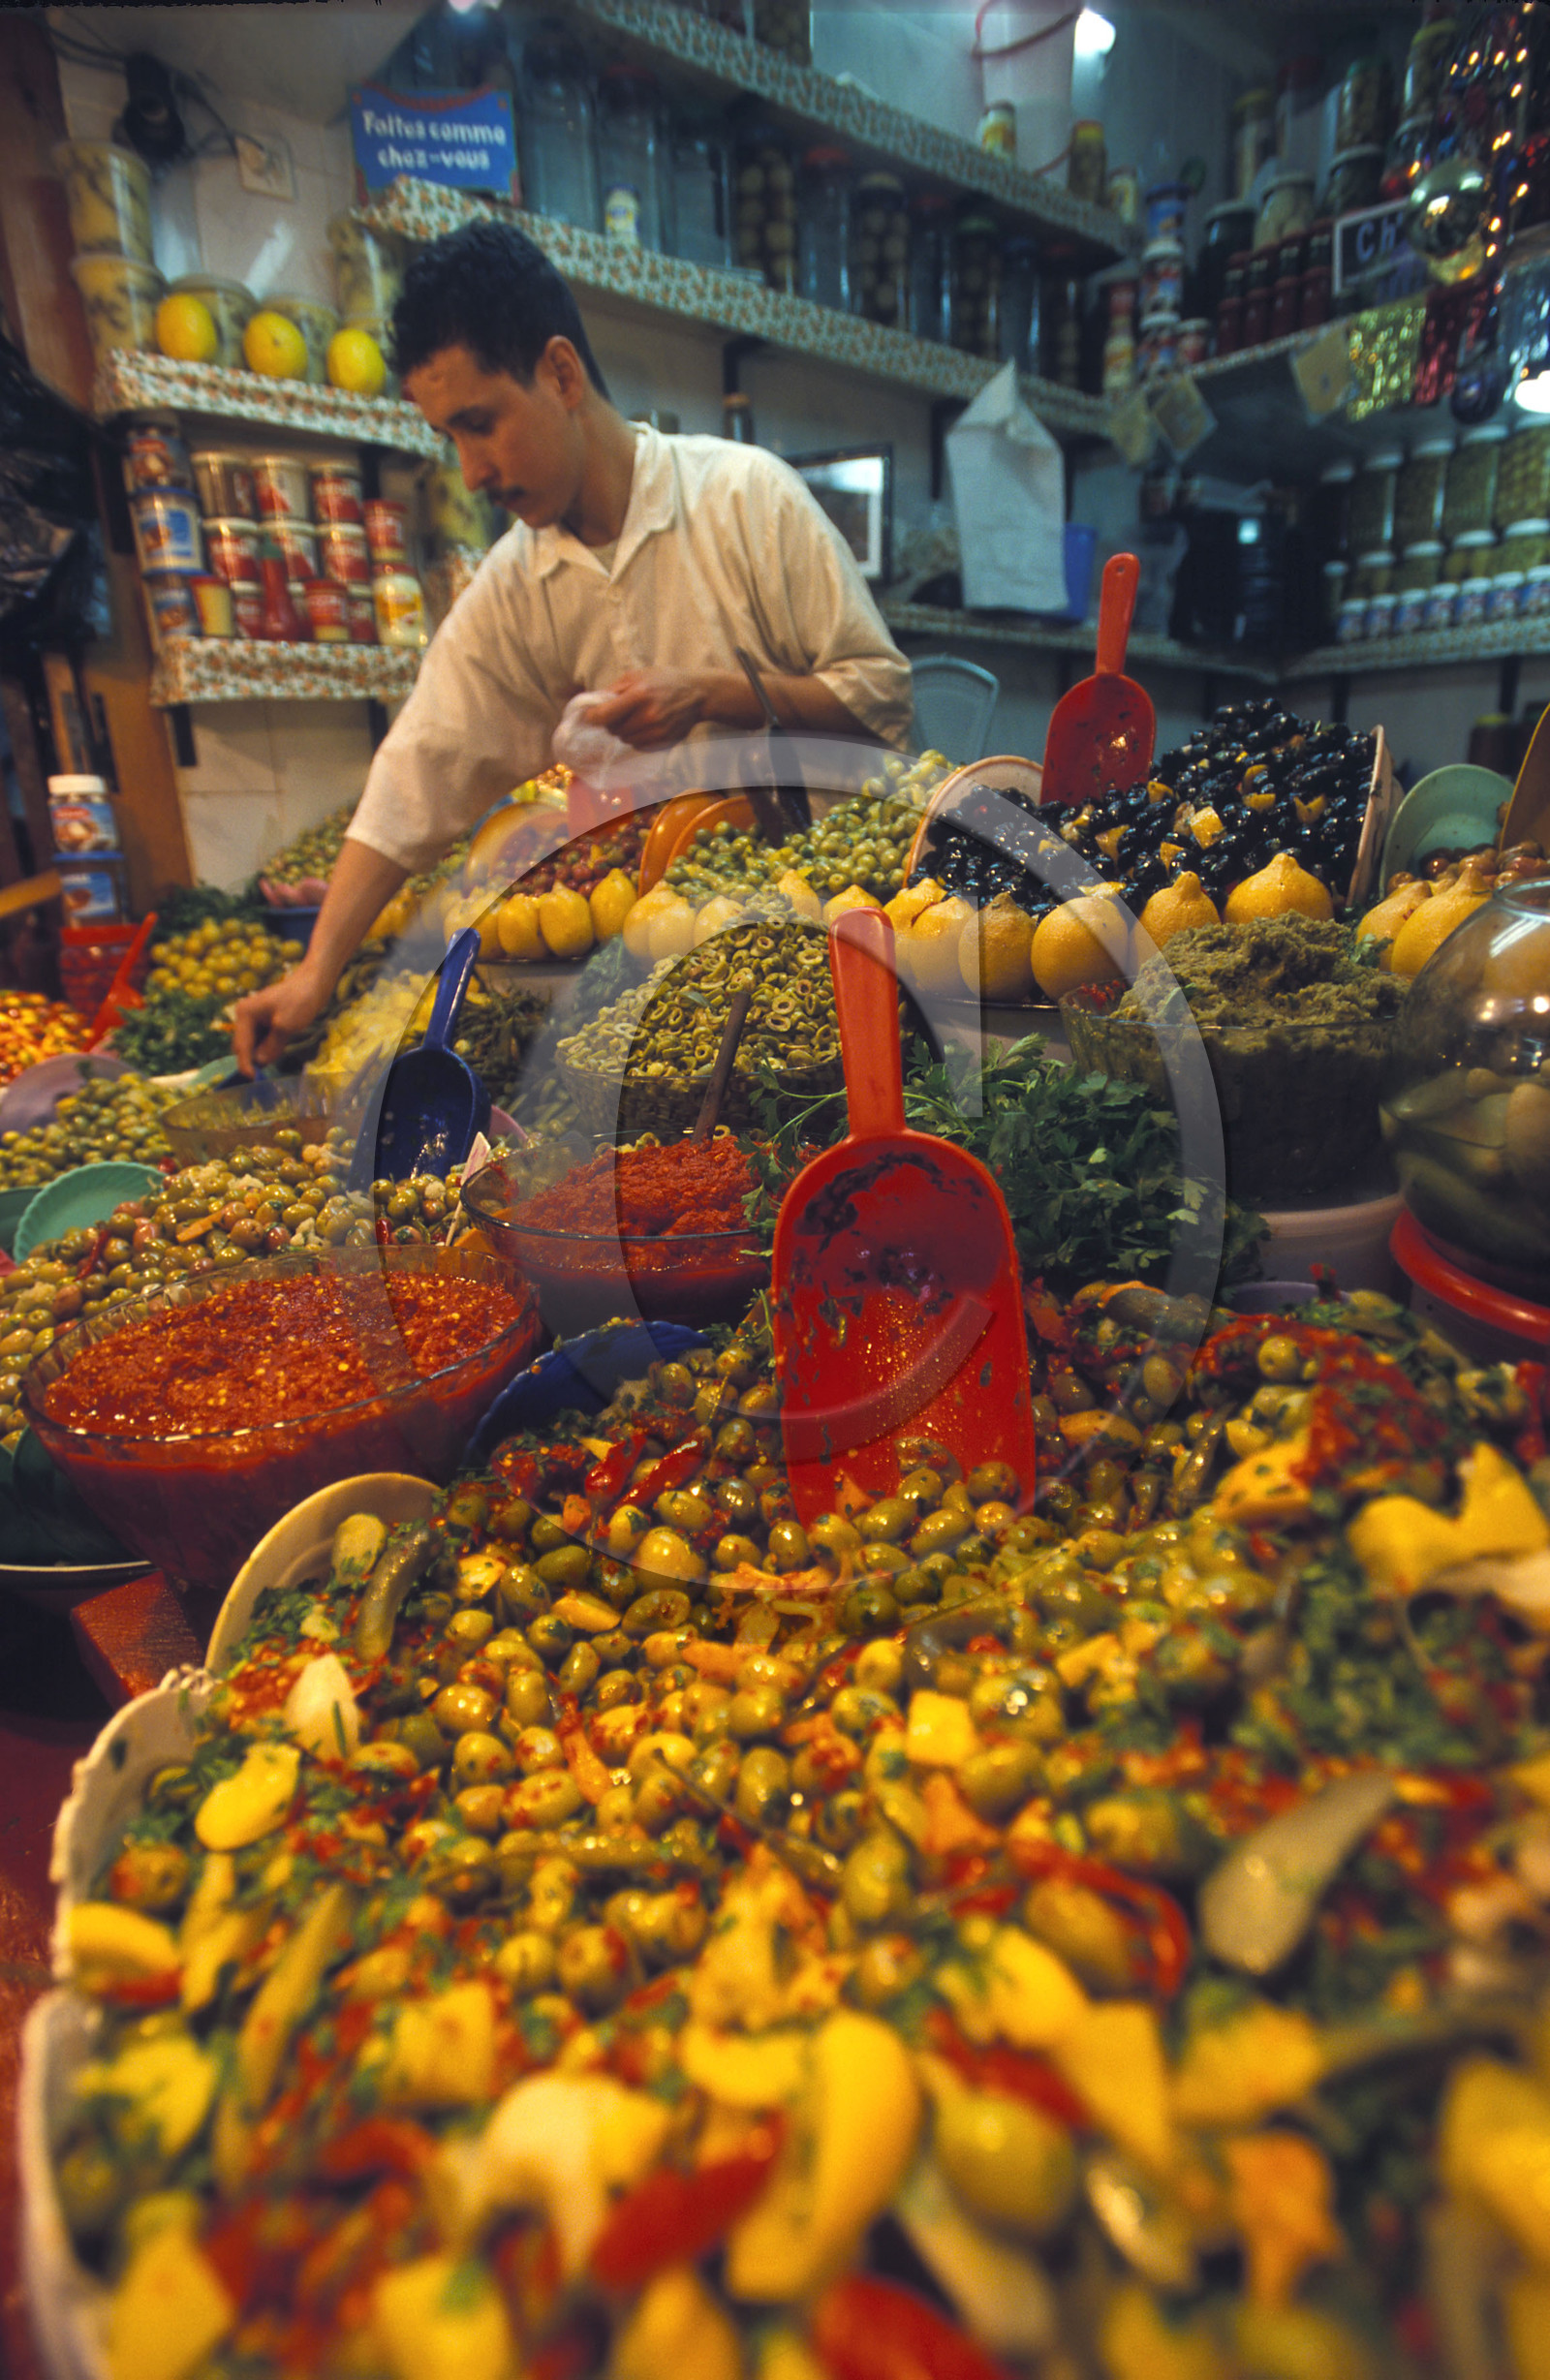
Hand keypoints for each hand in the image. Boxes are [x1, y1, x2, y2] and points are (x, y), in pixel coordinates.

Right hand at [233, 967, 327, 1074]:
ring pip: (254, 1044)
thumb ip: (271, 1046)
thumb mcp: (286, 1026)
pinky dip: (268, 1047)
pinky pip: (262, 1040)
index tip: (253, 1080)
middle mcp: (245, 1016)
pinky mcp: (265, 1021)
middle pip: (244, 1046)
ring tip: (275, 1057)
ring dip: (262, 1053)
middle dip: (253, 1059)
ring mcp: (255, 1018)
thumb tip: (260, 1062)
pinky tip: (280, 1047)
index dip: (246, 1064)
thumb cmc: (300, 1000)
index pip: (241, 1045)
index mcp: (245, 1014)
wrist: (314, 983)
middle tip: (265, 1073)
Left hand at [587, 669, 711, 749]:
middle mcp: (648, 716)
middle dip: (611, 723)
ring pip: (625, 740)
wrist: (698, 694)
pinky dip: (636, 738)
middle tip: (619, 713)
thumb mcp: (637, 676)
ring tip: (635, 718)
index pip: (605, 715)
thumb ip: (613, 689)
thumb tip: (592, 704)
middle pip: (614, 730)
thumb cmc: (664, 680)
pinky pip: (638, 746)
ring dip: (624, 731)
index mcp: (639, 695)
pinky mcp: (663, 742)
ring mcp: (657, 731)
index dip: (592, 717)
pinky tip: (645, 726)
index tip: (589, 716)